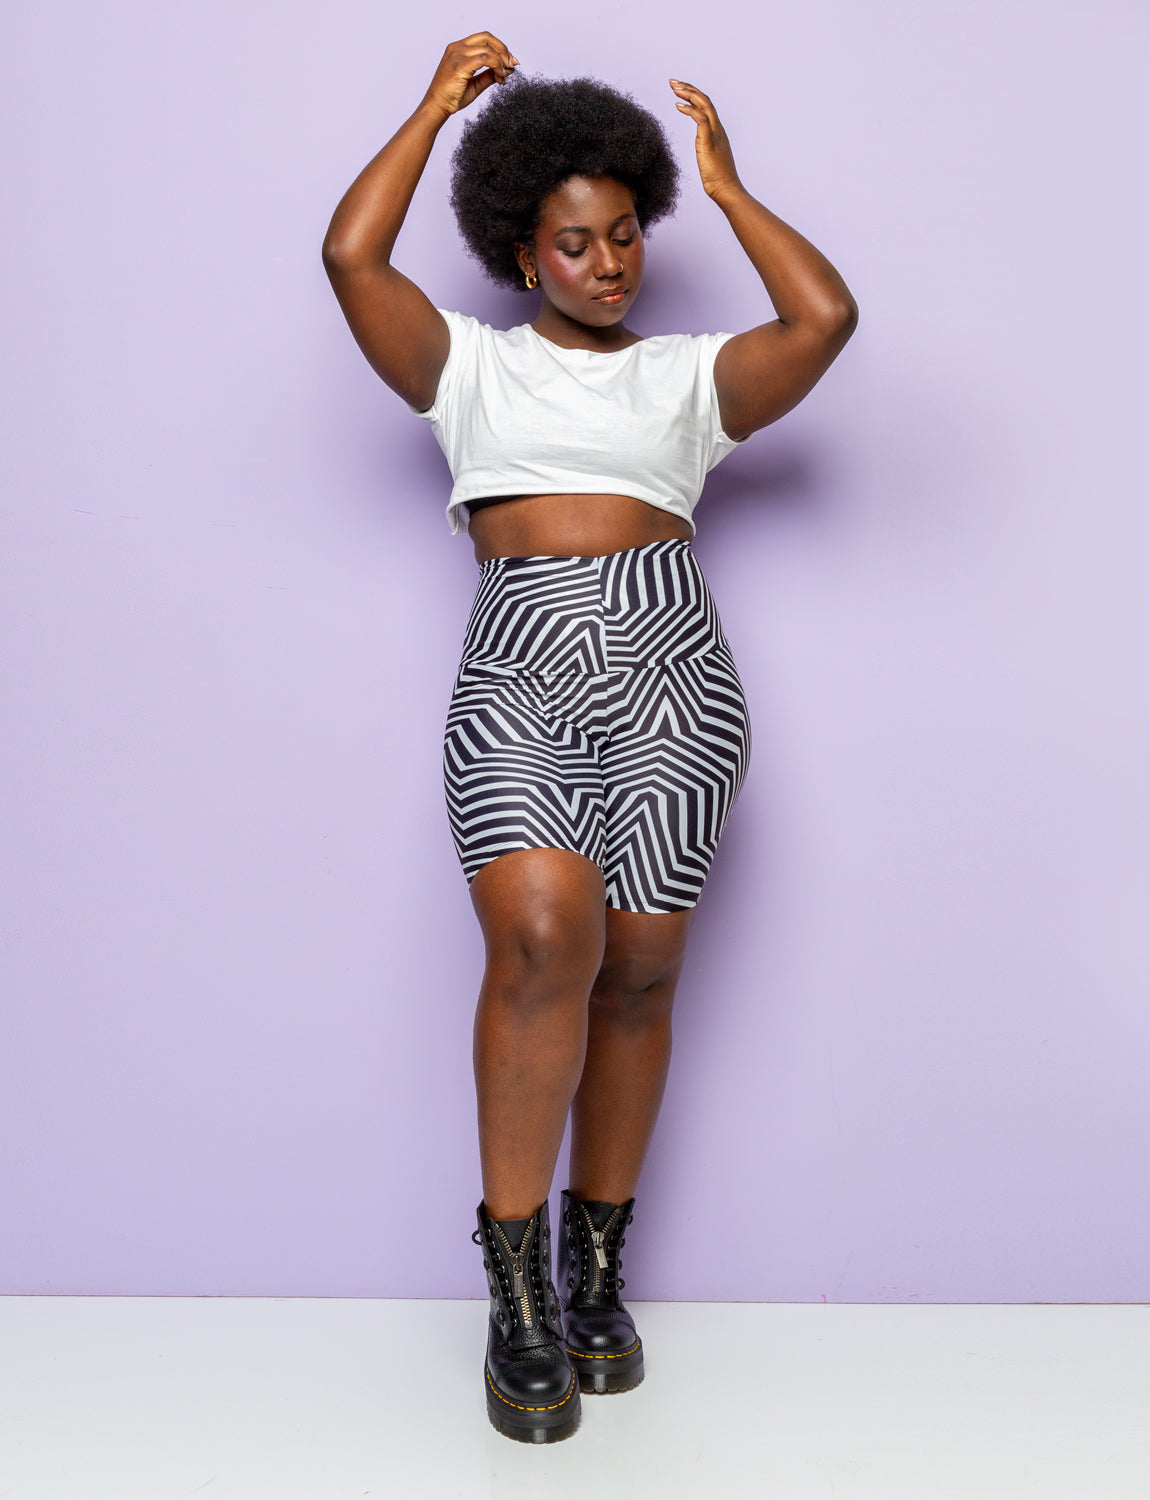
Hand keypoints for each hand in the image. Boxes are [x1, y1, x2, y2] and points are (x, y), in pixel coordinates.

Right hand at [423, 32, 518, 119]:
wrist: (437, 106)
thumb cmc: (452, 96)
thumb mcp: (475, 84)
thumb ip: (488, 75)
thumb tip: (506, 70)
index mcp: (459, 48)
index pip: (484, 38)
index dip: (500, 47)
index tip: (510, 61)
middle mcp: (457, 47)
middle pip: (487, 38)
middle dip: (504, 50)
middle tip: (512, 65)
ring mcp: (457, 54)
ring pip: (488, 49)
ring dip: (501, 63)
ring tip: (503, 77)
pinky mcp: (460, 65)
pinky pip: (485, 59)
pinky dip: (496, 67)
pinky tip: (499, 78)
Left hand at [669, 79, 740, 200]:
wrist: (726, 189)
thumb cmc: (718, 179)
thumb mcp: (710, 158)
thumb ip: (706, 148)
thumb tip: (702, 148)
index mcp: (718, 131)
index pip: (706, 105)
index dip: (693, 94)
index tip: (679, 89)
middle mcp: (718, 128)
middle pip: (705, 100)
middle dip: (688, 88)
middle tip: (673, 82)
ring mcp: (715, 134)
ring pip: (704, 104)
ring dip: (688, 93)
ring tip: (674, 88)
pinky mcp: (709, 141)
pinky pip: (700, 119)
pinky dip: (689, 109)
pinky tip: (678, 106)